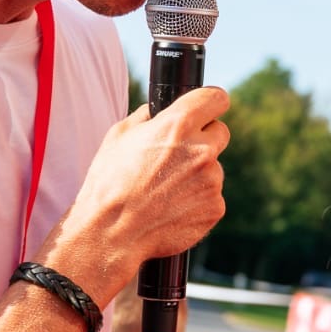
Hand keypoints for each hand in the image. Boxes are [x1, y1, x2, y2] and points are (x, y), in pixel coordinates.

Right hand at [46, 87, 231, 303]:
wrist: (111, 232)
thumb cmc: (109, 183)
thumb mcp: (118, 136)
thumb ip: (147, 117)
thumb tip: (159, 110)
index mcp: (177, 125)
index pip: (215, 99)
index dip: (211, 103)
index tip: (209, 109)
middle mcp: (201, 150)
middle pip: (221, 132)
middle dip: (205, 139)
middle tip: (179, 156)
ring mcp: (212, 180)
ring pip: (214, 168)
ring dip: (198, 175)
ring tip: (165, 190)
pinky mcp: (216, 207)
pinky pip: (212, 197)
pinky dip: (198, 201)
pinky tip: (172, 208)